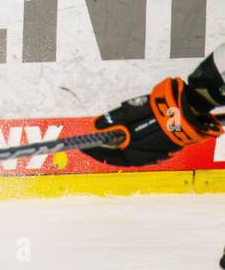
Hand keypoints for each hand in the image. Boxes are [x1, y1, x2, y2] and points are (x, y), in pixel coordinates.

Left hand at [81, 77, 220, 167]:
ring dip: (121, 152)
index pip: (111, 156)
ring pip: (135, 157)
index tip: (84, 147)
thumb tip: (96, 127)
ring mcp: (159, 154)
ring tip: (109, 144)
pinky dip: (134, 149)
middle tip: (95, 146)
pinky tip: (128, 142)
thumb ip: (113, 121)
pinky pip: (146, 153)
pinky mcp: (167, 150)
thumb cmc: (155, 110)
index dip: (96, 152)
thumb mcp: (130, 112)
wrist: (186, 110)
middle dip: (108, 153)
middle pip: (123, 159)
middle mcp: (147, 156)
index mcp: (136, 148)